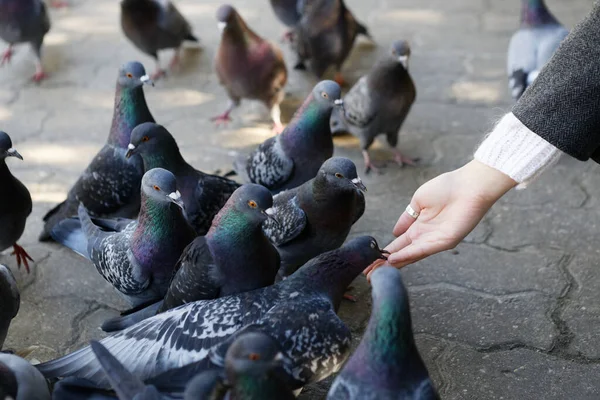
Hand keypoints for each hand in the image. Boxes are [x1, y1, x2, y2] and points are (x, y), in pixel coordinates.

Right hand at [365, 160, 516, 276]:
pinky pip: (423, 250)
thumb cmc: (447, 188)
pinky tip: (393, 260)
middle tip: (368, 274)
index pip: (399, 244)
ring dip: (393, 264)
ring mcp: (434, 240)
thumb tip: (394, 232)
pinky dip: (407, 255)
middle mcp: (425, 237)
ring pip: (410, 256)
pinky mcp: (445, 241)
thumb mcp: (418, 201)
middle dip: (385, 264)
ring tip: (376, 272)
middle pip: (402, 254)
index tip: (370, 260)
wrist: (469, 185)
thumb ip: (406, 218)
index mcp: (419, 227)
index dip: (385, 252)